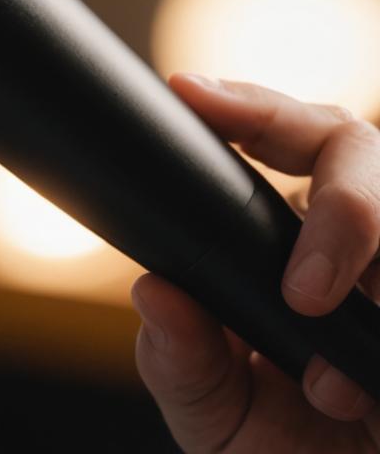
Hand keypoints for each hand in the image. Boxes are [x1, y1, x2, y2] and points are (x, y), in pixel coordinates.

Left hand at [131, 73, 379, 451]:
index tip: (189, 92)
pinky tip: (357, 397)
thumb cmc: (283, 450)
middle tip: (304, 294)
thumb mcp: (213, 411)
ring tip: (326, 386)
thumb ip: (180, 357)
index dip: (242, 104)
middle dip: (343, 208)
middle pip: (355, 148)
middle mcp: (349, 233)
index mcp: (283, 230)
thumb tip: (154, 292)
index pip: (273, 131)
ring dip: (368, 274)